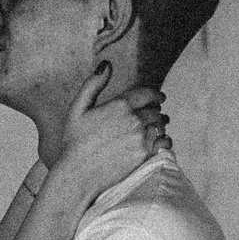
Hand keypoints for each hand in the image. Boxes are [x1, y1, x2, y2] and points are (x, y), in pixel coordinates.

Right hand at [51, 61, 169, 198]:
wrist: (77, 175)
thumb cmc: (74, 143)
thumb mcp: (77, 109)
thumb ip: (93, 84)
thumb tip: (107, 64)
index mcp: (120, 105)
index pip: (148, 94)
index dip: (155, 95)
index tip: (158, 98)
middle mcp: (134, 119)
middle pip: (156, 110)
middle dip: (156, 111)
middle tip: (156, 115)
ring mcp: (141, 138)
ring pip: (161, 126)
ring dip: (160, 126)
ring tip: (157, 129)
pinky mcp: (145, 155)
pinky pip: (165, 143)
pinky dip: (164, 141)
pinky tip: (159, 143)